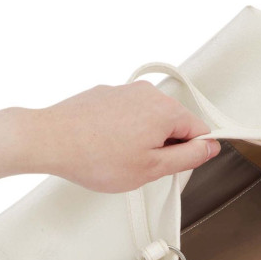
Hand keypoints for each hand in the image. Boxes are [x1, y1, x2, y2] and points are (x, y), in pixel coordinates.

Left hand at [0, 81, 220, 191]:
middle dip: (167, 147)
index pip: (201, 131)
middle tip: (145, 166)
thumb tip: (210, 148)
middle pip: (176, 125)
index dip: (193, 154)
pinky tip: (109, 147)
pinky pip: (130, 115)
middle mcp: (148, 94)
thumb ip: (190, 157)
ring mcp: (126, 91)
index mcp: (166, 110)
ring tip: (122, 157)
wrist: (50, 141)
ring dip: (145, 140)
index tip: (177, 166)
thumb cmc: (96, 156)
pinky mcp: (107, 94)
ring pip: (152, 121)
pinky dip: (126, 131)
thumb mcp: (153, 168)